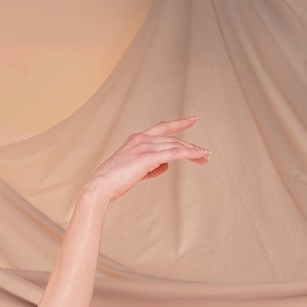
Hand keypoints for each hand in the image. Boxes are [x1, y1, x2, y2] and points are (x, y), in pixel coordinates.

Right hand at [82, 118, 209, 205]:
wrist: (100, 186)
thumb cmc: (113, 182)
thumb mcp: (134, 171)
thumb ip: (150, 166)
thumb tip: (166, 165)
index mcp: (137, 139)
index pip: (162, 128)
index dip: (178, 123)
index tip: (192, 120)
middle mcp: (142, 138)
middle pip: (173, 139)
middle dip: (190, 146)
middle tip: (205, 153)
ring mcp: (145, 146)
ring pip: (176, 146)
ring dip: (193, 151)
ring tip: (205, 157)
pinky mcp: (149, 157)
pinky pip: (174, 153)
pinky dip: (189, 154)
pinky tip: (200, 155)